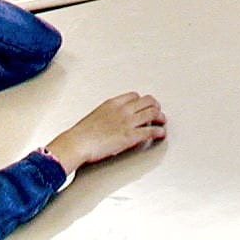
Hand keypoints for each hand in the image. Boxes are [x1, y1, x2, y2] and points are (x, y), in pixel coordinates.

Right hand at [46, 92, 166, 174]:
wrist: (77, 143)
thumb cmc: (81, 134)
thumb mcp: (95, 116)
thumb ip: (108, 115)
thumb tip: (111, 121)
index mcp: (113, 103)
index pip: (134, 96)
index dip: (142, 101)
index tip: (145, 105)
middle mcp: (123, 110)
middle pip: (148, 101)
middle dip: (155, 106)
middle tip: (157, 112)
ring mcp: (128, 122)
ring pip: (153, 113)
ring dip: (160, 117)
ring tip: (162, 121)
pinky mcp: (131, 136)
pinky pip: (151, 131)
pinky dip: (159, 131)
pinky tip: (161, 133)